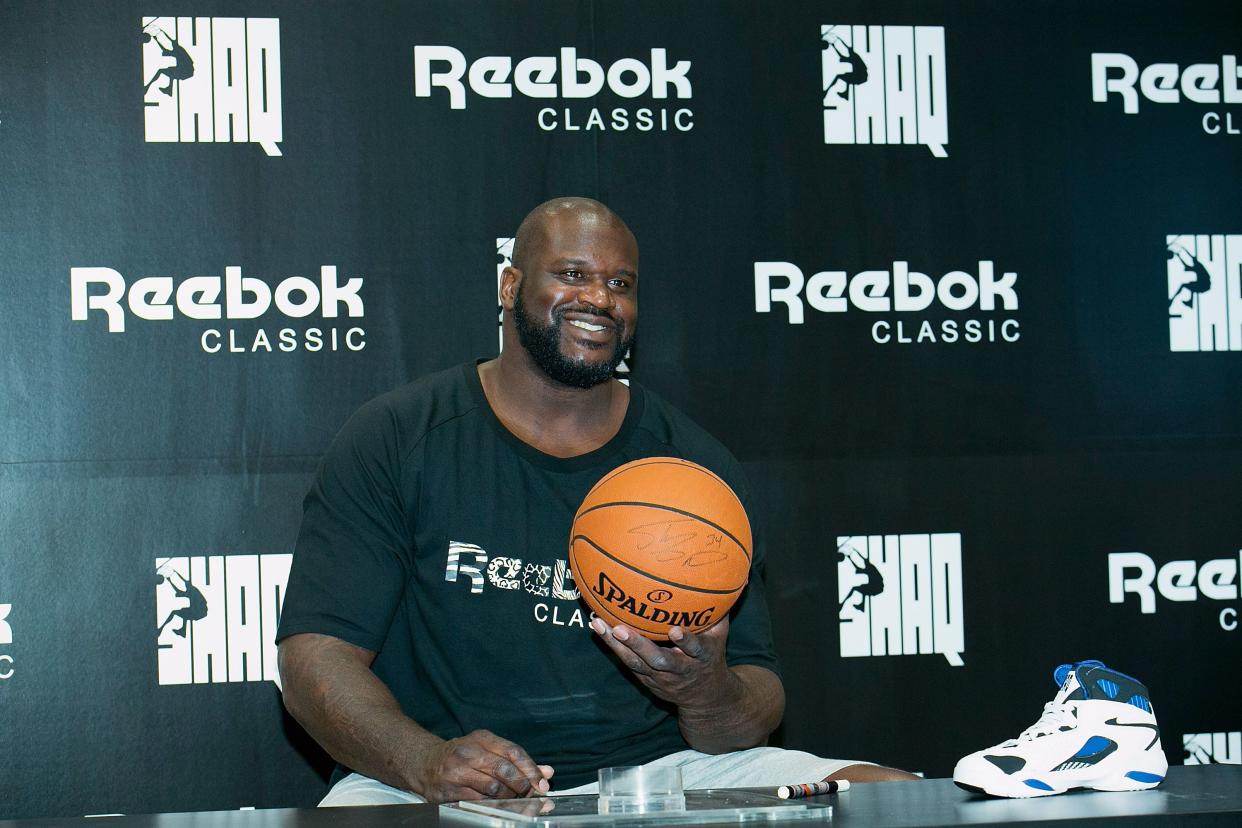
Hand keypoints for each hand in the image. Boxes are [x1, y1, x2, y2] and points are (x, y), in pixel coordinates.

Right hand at [413, 729, 553, 802]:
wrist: (426, 764)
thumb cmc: (462, 756)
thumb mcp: (489, 750)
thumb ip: (518, 761)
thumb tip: (547, 773)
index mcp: (481, 739)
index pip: (513, 752)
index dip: (531, 769)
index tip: (543, 783)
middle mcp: (468, 753)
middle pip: (504, 770)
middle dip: (522, 786)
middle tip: (532, 795)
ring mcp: (456, 773)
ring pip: (492, 789)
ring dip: (510, 798)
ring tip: (518, 801)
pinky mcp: (448, 793)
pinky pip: (478, 803)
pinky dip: (494, 806)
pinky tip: (500, 806)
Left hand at [590, 617, 731, 709]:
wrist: (705, 698)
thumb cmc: (711, 657)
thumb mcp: (720, 637)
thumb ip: (718, 612)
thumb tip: (726, 579)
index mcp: (701, 657)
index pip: (694, 650)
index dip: (685, 642)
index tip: (675, 631)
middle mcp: (680, 670)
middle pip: (657, 660)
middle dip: (637, 645)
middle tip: (619, 628)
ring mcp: (661, 678)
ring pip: (636, 663)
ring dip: (615, 644)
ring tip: (597, 623)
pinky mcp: (647, 680)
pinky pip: (627, 663)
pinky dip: (612, 647)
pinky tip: (598, 628)